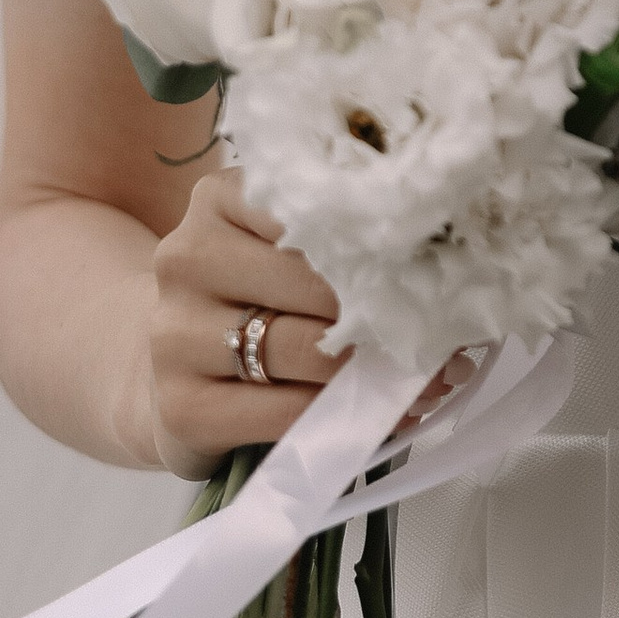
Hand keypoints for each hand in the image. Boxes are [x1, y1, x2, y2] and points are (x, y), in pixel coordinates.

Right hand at [143, 169, 473, 478]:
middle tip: (443, 335)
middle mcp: (187, 257)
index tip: (434, 266)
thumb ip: (340, 247)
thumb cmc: (251, 301)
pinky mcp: (182, 407)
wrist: (168, 371)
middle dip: (386, 314)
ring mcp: (174, 335)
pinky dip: (343, 418)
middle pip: (315, 284)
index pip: (316, 208)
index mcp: (219, 199)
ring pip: (303, 350)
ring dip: (374, 371)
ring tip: (426, 379)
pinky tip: (379, 416)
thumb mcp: (279, 251)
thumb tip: (450, 280)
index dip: (383, 243)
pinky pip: (285, 413)